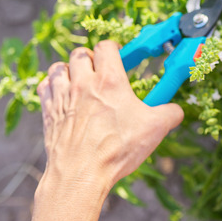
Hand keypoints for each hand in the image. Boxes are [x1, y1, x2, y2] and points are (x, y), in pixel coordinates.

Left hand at [30, 40, 182, 220]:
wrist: (80, 174)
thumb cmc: (117, 149)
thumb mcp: (155, 129)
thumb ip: (170, 113)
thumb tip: (176, 110)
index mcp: (110, 81)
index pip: (106, 47)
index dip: (114, 48)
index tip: (120, 58)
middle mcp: (83, 83)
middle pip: (80, 53)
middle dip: (91, 58)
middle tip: (100, 71)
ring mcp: (62, 97)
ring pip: (59, 67)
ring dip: (69, 70)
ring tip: (79, 81)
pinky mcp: (48, 112)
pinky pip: (45, 87)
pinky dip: (52, 86)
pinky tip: (62, 95)